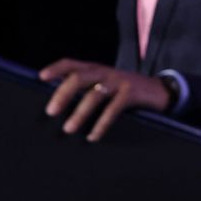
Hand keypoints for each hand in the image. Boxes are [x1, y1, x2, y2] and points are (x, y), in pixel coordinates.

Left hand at [39, 58, 171, 141]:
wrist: (159, 91)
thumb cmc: (125, 91)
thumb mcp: (106, 85)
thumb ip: (88, 88)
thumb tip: (59, 104)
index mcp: (96, 69)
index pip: (72, 64)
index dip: (56, 69)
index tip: (41, 77)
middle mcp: (105, 72)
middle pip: (79, 77)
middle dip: (63, 93)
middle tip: (51, 111)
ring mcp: (119, 81)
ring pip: (95, 95)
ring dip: (80, 113)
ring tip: (68, 129)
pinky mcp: (131, 94)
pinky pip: (113, 109)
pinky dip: (101, 124)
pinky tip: (92, 136)